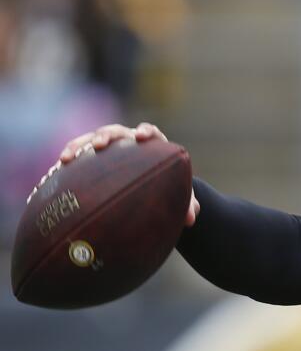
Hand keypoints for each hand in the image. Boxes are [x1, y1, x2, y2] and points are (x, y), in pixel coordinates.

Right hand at [58, 122, 199, 226]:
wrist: (151, 184)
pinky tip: (59, 168)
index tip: (142, 137)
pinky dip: (70, 157)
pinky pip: (79, 152)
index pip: (150, 132)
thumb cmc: (166, 187)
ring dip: (80, 145)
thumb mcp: (178, 195)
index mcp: (152, 144)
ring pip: (92, 138)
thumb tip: (191, 219)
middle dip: (107, 136)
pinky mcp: (93, 155)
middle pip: (117, 131)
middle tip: (100, 145)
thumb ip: (187, 203)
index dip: (146, 131)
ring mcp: (109, 146)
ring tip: (67, 157)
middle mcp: (128, 141)